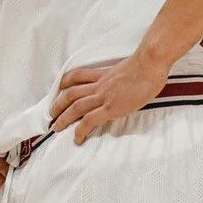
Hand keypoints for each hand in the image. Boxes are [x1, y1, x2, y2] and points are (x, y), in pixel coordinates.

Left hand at [50, 52, 165, 142]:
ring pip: (76, 107)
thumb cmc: (148, 65)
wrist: (150, 64)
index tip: (59, 88)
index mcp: (103, 74)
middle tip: (51, 114)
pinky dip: (80, 130)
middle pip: (71, 94)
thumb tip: (127, 82)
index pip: (78, 76)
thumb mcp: (128, 67)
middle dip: (58, 104)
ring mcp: (104, 96)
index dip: (65, 82)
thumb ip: (121, 76)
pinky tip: (77, 138)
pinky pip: (90, 120)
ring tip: (56, 127)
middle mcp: (99, 85)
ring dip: (63, 118)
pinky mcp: (111, 107)